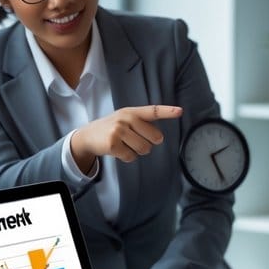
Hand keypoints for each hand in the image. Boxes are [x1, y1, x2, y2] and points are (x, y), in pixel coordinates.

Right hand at [69, 105, 183, 171]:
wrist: (88, 136)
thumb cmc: (112, 128)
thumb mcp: (125, 119)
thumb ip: (142, 123)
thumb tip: (159, 138)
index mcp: (132, 112)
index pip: (153, 111)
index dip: (167, 111)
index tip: (180, 112)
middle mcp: (126, 119)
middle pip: (154, 137)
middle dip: (148, 143)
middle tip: (134, 140)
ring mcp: (118, 130)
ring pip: (144, 149)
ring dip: (137, 151)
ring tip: (125, 145)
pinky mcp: (112, 144)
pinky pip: (131, 157)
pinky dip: (127, 157)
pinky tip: (118, 151)